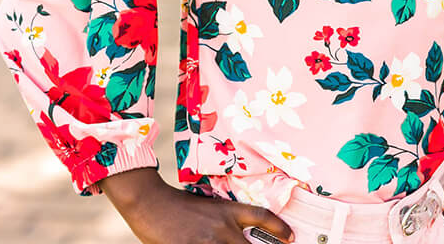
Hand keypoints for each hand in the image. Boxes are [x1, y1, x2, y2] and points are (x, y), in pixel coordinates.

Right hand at [98, 167, 294, 243]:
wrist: (152, 203)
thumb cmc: (180, 207)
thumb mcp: (209, 208)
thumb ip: (225, 221)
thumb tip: (239, 235)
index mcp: (227, 211)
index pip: (261, 217)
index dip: (279, 228)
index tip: (291, 237)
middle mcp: (222, 227)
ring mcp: (207, 241)